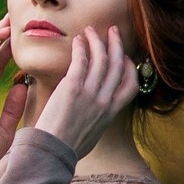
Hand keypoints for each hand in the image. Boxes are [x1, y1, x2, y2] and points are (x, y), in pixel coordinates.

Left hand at [30, 24, 132, 158]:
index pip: (131, 86)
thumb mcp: (92, 134)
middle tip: (113, 31)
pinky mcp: (73, 88)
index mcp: (111, 113)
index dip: (130, 68)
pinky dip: (81, 48)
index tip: (125, 58)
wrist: (52, 152)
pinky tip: (78, 40)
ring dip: (97, 41)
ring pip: (101, 59)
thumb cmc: (67, 147)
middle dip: (116, 45)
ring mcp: (90, 93)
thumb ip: (98, 119)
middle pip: (118, 65)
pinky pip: (81, 61)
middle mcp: (105, 101)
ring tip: (91, 31)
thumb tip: (95, 114)